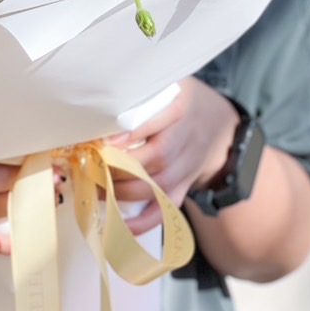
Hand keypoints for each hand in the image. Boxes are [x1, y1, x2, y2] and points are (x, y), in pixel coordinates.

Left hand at [108, 78, 240, 234]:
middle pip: (158, 157)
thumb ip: (138, 93)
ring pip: (159, 185)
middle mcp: (188, 136)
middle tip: (90, 168)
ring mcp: (189, 165)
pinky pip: (168, 208)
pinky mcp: (186, 186)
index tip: (104, 141)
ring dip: (125, 192)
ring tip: (96, 189)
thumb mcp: (165, 84)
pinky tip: (120, 227)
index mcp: (180, 105)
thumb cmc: (178, 100)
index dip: (131, 133)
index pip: (157, 120)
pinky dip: (144, 221)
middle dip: (121, 167)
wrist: (218, 123)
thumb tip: (94, 104)